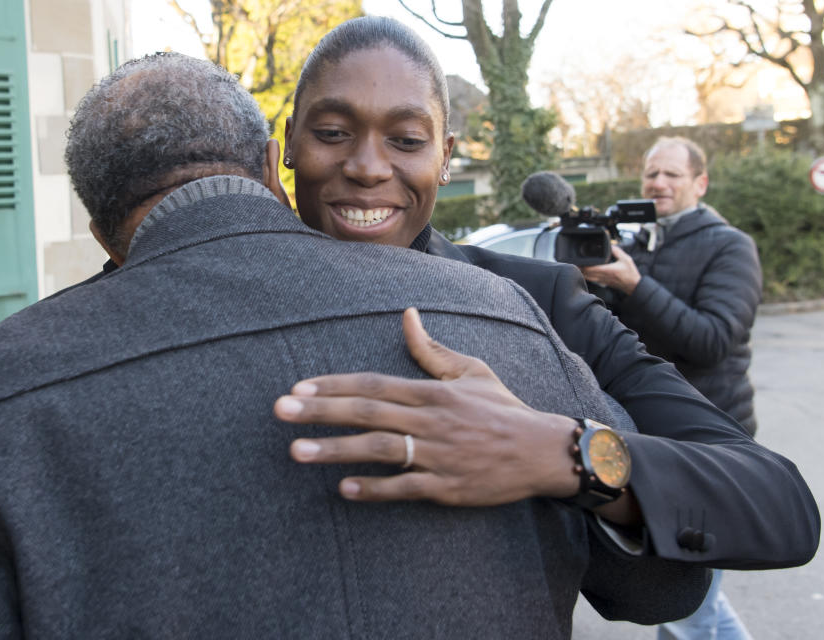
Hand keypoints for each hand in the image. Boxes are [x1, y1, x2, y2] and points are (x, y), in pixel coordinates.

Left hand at [273, 308, 579, 505]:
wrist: (543, 452)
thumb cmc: (502, 408)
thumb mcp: (470, 371)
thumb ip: (431, 349)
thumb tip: (406, 315)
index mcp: (431, 391)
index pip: (373, 384)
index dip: (333, 385)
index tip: (298, 388)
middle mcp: (430, 420)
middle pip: (367, 412)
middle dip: (320, 411)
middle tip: (280, 411)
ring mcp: (437, 454)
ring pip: (379, 450)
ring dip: (335, 450)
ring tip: (296, 452)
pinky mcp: (447, 487)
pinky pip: (405, 488)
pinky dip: (375, 489)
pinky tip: (344, 489)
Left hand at [580, 245, 640, 294]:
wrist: (633, 285)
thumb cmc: (630, 273)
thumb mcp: (626, 259)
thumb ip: (617, 252)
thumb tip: (610, 245)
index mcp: (607, 270)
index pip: (590, 268)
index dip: (582, 265)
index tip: (578, 261)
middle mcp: (602, 276)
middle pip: (586, 273)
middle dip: (580, 268)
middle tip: (576, 262)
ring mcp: (602, 281)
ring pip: (588, 277)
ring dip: (582, 272)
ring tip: (579, 266)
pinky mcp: (603, 283)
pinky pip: (592, 280)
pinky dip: (587, 276)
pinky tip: (586, 272)